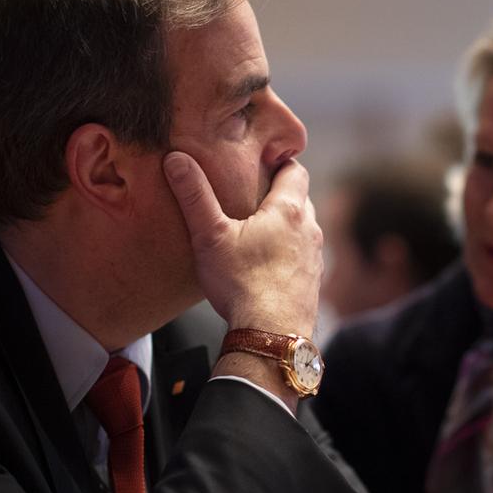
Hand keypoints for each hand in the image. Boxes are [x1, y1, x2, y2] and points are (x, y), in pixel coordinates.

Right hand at [164, 152, 320, 335]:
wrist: (272, 334)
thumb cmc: (242, 284)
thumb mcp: (210, 236)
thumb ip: (194, 196)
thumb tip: (176, 158)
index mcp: (288, 210)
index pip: (294, 169)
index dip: (279, 161)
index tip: (261, 160)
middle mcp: (310, 229)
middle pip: (299, 198)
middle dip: (279, 193)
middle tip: (252, 194)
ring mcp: (315, 257)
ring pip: (303, 229)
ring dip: (285, 225)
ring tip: (257, 231)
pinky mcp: (313, 282)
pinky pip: (303, 256)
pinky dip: (289, 253)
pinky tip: (268, 265)